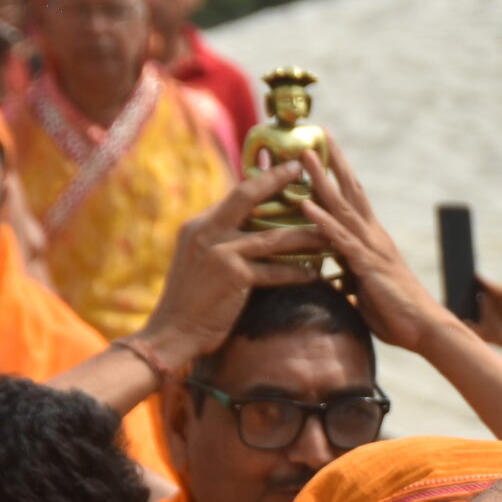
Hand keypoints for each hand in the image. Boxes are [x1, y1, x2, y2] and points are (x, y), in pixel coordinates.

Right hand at [129, 165, 328, 370]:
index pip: (233, 195)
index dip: (260, 181)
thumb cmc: (189, 301)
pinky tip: (314, 273)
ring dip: (304, 235)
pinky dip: (296, 273)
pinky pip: (274, 271)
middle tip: (303, 172)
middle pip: (247, 196)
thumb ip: (218, 240)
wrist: (172, 332)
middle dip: (277, 180)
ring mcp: (219, 251)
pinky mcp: (232, 275)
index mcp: (198, 225)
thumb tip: (246, 229)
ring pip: (272, 237)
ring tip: (328, 234)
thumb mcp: (197, 260)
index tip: (283, 170)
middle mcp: (206, 231)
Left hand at [295, 143, 443, 351]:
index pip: (353, 199)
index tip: (324, 153)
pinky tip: (306, 206)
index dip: (339, 175)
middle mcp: (373, 235)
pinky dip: (322, 221)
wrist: (425, 329)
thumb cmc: (397, 315)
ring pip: (343, 206)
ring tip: (303, 156)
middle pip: (350, 190)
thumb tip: (332, 282)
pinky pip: (341, 239)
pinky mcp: (368, 264)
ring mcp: (371, 247)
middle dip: (331, 162)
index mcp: (372, 240)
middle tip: (315, 135)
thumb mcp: (364, 293)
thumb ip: (348, 280)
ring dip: (321, 180)